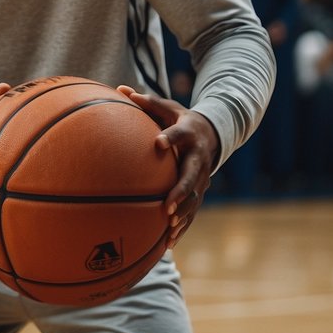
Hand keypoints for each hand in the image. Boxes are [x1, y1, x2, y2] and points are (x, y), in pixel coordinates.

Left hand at [126, 87, 218, 251]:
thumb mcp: (168, 107)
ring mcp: (202, 177)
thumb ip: (146, 102)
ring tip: (168, 229)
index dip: (169, 137)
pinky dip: (182, 228)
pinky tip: (168, 243)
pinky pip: (192, 211)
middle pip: (192, 176)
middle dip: (181, 191)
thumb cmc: (181, 119)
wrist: (212, 133)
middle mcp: (198, 157)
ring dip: (183, 215)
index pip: (178, 134)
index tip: (157, 142)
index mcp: (188, 133)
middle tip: (167, 205)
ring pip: (195, 199)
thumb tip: (119, 89)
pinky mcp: (201, 191)